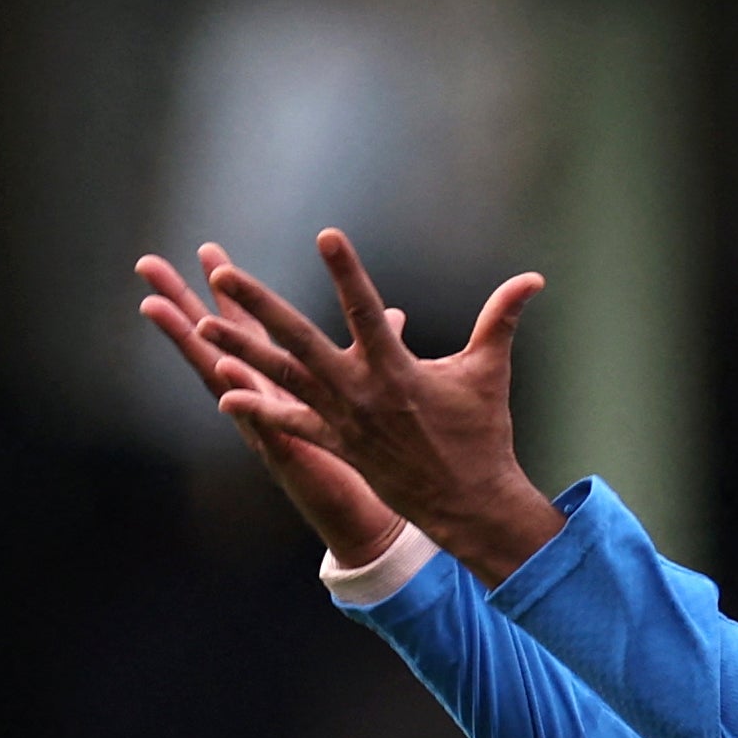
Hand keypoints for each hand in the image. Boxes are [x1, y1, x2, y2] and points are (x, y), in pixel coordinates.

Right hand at [133, 252, 403, 566]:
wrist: (366, 516)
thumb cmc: (365, 456)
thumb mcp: (369, 393)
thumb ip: (376, 352)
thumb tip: (396, 315)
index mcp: (280, 382)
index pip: (248, 328)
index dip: (228, 292)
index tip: (208, 251)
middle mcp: (261, 400)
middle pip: (214, 343)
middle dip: (182, 304)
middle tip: (148, 265)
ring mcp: (265, 427)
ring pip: (219, 378)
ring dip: (191, 343)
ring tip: (158, 309)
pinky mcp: (287, 454)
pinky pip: (260, 423)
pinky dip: (243, 401)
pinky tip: (223, 375)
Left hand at [188, 229, 564, 581]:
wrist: (468, 503)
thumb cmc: (481, 433)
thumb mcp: (488, 372)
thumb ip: (502, 319)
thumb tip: (535, 279)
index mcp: (395, 369)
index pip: (365, 309)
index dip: (346, 271)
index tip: (327, 235)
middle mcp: (360, 392)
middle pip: (299, 341)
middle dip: (260, 306)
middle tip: (226, 275)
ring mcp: (342, 420)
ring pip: (281, 378)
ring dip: (240, 351)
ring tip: (203, 325)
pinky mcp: (337, 445)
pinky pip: (290, 425)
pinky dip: (258, 411)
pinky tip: (223, 394)